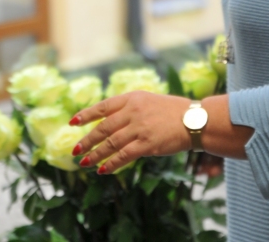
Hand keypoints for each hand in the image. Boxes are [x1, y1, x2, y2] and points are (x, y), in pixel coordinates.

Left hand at [69, 91, 191, 174]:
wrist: (195, 120)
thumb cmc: (174, 112)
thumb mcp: (149, 101)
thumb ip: (130, 109)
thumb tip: (109, 122)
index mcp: (132, 98)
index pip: (103, 106)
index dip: (86, 115)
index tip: (72, 122)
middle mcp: (133, 111)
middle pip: (103, 127)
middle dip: (87, 140)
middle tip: (75, 150)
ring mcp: (139, 128)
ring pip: (110, 143)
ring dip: (95, 154)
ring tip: (84, 163)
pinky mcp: (147, 144)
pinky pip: (124, 155)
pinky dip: (112, 164)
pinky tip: (103, 170)